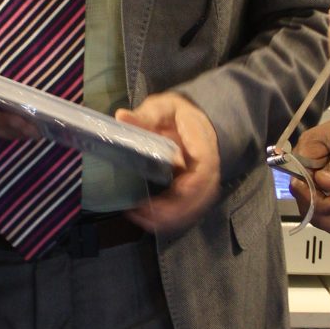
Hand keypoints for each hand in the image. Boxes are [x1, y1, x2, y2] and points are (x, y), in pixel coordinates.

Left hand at [118, 93, 215, 236]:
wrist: (193, 120)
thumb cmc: (177, 114)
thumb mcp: (162, 108)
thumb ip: (144, 116)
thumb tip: (122, 116)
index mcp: (202, 143)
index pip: (205, 167)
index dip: (192, 185)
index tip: (173, 192)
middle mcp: (208, 166)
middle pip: (201, 194)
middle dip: (175, 209)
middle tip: (143, 212)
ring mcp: (203, 181)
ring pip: (196, 207)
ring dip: (171, 218)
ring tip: (142, 219)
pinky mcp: (194, 192)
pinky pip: (189, 210)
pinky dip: (171, 219)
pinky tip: (148, 220)